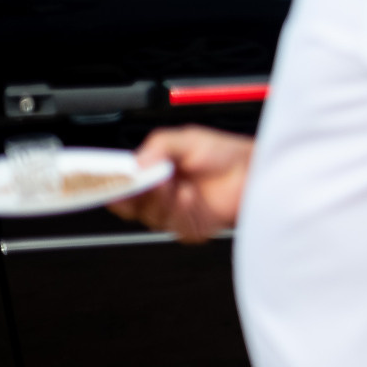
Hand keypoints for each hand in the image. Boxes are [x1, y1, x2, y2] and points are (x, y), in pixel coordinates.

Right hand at [112, 127, 252, 243]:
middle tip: (149, 179)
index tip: (113, 179)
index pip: (122, 186)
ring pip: (151, 216)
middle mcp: (159, 196)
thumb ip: (160, 145)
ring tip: (175, 183)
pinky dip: (181, 210)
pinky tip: (190, 196)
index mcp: (152, 174)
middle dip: (138, 192)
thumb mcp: (189, 139)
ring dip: (161, 199)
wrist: (253, 171)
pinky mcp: (189, 227)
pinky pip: (175, 226)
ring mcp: (173, 213)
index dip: (113, 185)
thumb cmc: (224, 154)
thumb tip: (136, 161)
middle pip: (131, 206)